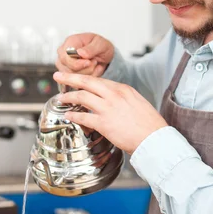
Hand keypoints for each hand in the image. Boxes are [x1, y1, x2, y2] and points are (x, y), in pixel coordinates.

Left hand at [53, 72, 167, 154]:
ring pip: (81, 97)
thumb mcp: (138, 102)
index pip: (99, 80)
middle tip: (58, 75)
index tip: (77, 80)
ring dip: (68, 97)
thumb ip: (123, 98)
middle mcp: (114, 95)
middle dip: (70, 77)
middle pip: (86, 81)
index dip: (85, 79)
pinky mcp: (103, 123)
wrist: (154, 138)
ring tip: (61, 98)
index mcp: (123, 89)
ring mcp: (108, 108)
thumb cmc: (149, 124)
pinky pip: (83, 117)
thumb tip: (112, 99)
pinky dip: (73, 115)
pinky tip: (68, 115)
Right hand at [56, 33, 113, 77]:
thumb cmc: (100, 46)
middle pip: (68, 69)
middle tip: (95, 61)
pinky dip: (88, 78)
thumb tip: (80, 53)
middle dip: (85, 69)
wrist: (103, 54)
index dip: (77, 63)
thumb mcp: (100, 44)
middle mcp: (63, 53)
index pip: (65, 57)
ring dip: (88, 73)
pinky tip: (94, 70)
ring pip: (72, 77)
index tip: (89, 62)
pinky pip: (76, 82)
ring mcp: (63, 65)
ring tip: (95, 64)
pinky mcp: (67, 74)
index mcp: (70, 42)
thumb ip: (91, 48)